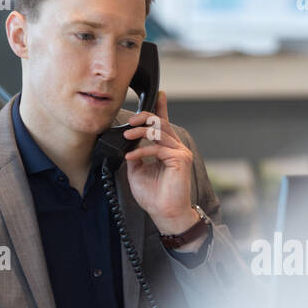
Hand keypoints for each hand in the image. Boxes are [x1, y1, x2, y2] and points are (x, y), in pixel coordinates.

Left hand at [120, 91, 199, 233]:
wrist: (164, 213)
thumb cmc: (154, 196)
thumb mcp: (137, 171)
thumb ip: (135, 155)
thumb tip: (127, 145)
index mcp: (168, 149)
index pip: (165, 124)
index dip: (162, 108)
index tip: (158, 95)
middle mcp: (176, 148)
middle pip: (161, 123)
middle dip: (144, 117)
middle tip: (130, 122)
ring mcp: (180, 153)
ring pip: (159, 132)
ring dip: (140, 132)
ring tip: (127, 137)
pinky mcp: (181, 159)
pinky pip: (158, 148)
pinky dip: (142, 151)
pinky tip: (131, 158)